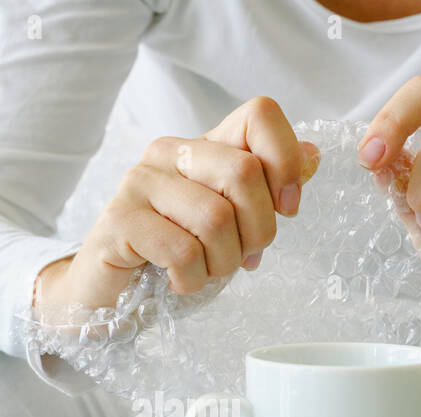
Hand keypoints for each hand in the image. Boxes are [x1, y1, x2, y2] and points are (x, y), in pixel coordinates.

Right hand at [36, 96, 319, 316]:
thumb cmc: (170, 261)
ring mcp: (139, 182)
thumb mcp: (232, 227)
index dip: (285, 161)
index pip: (259, 114)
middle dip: (258, 230)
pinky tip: (178, 282)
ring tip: (205, 274)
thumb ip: (267, 191)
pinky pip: (181, 250)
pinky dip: (191, 280)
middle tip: (242, 259)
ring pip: (215, 218)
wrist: (107, 298)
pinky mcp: (118, 219)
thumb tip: (313, 156)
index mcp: (202, 147)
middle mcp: (168, 153)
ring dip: (222, 264)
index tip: (288, 209)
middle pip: (243, 171)